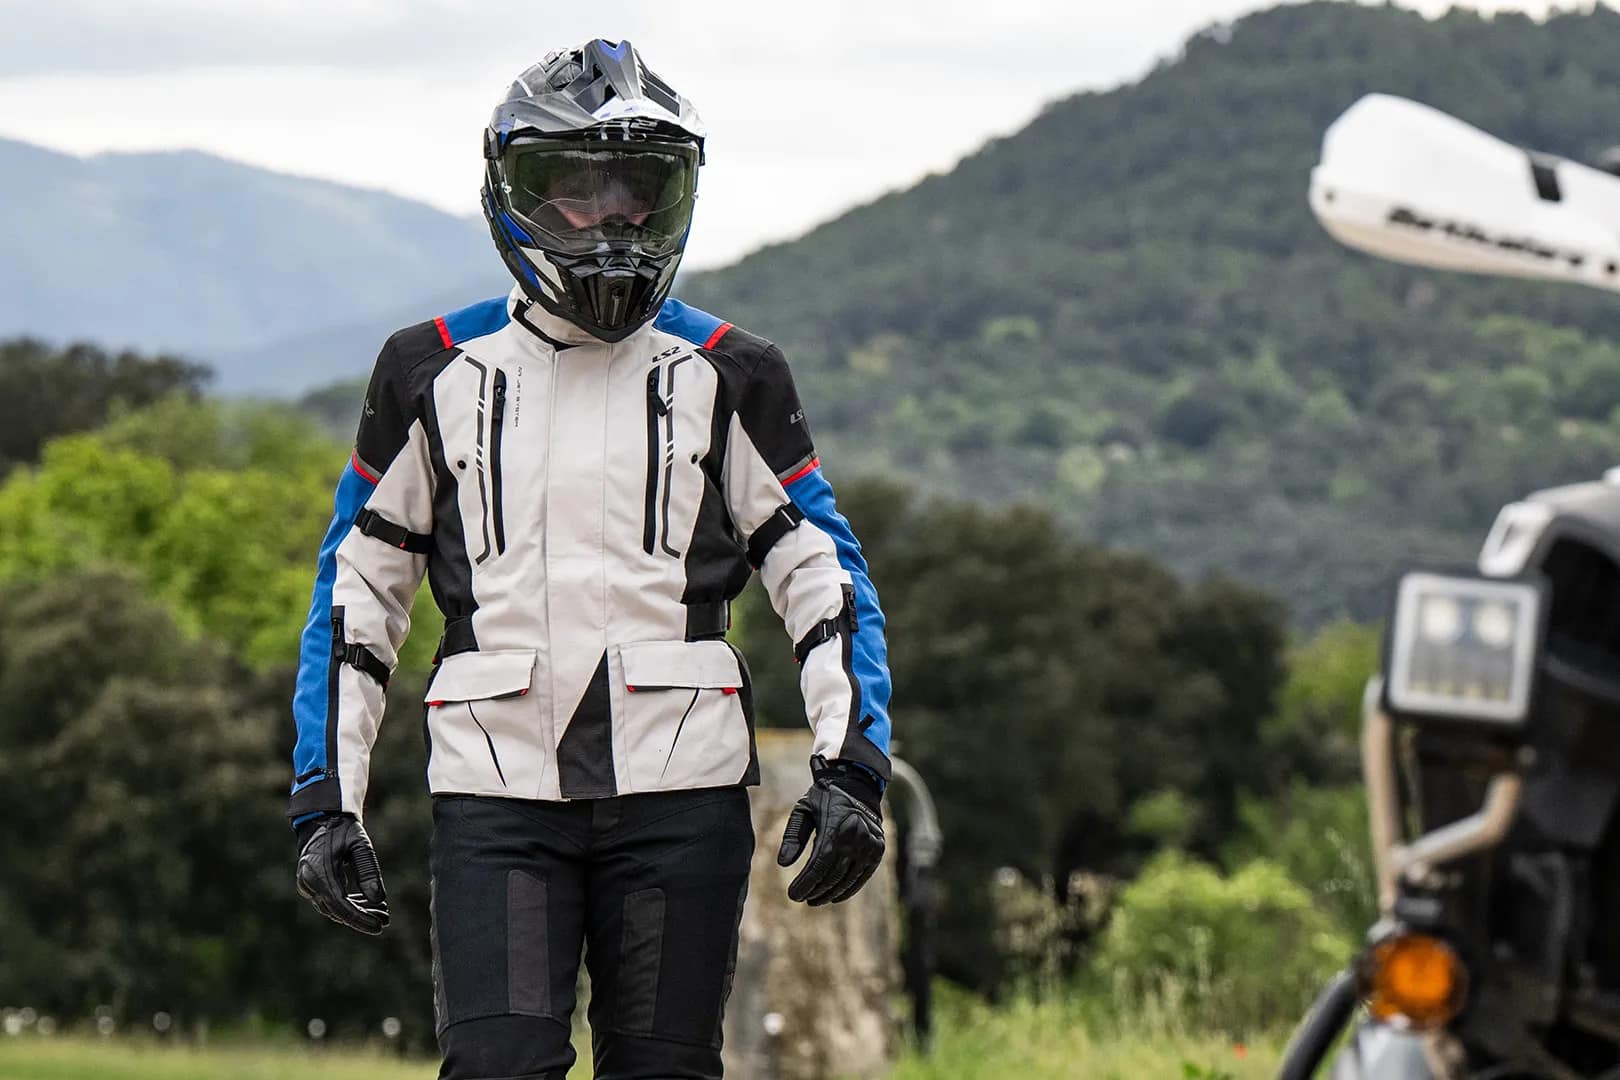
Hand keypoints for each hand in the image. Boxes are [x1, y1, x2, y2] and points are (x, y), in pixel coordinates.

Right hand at [295, 813, 389, 934]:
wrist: (321, 820)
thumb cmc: (343, 830)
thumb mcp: (360, 846)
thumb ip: (368, 872)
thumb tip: (378, 899)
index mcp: (319, 874)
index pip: (341, 906)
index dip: (361, 919)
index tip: (380, 926)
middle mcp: (309, 884)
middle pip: (337, 911)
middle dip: (362, 917)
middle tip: (385, 920)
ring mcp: (307, 886)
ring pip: (333, 909)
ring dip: (357, 912)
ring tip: (381, 912)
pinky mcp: (310, 886)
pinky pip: (330, 902)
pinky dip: (348, 904)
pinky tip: (367, 903)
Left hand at [776, 755, 884, 905]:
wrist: (857, 786)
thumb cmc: (825, 798)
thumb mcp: (804, 809)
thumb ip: (793, 835)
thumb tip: (783, 864)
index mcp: (836, 826)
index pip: (819, 865)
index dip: (806, 883)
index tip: (793, 895)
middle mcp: (856, 837)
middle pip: (832, 875)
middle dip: (815, 890)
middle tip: (802, 898)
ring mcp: (869, 845)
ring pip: (847, 879)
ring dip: (829, 893)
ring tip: (814, 899)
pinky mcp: (877, 851)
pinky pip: (862, 877)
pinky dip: (848, 890)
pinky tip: (834, 896)